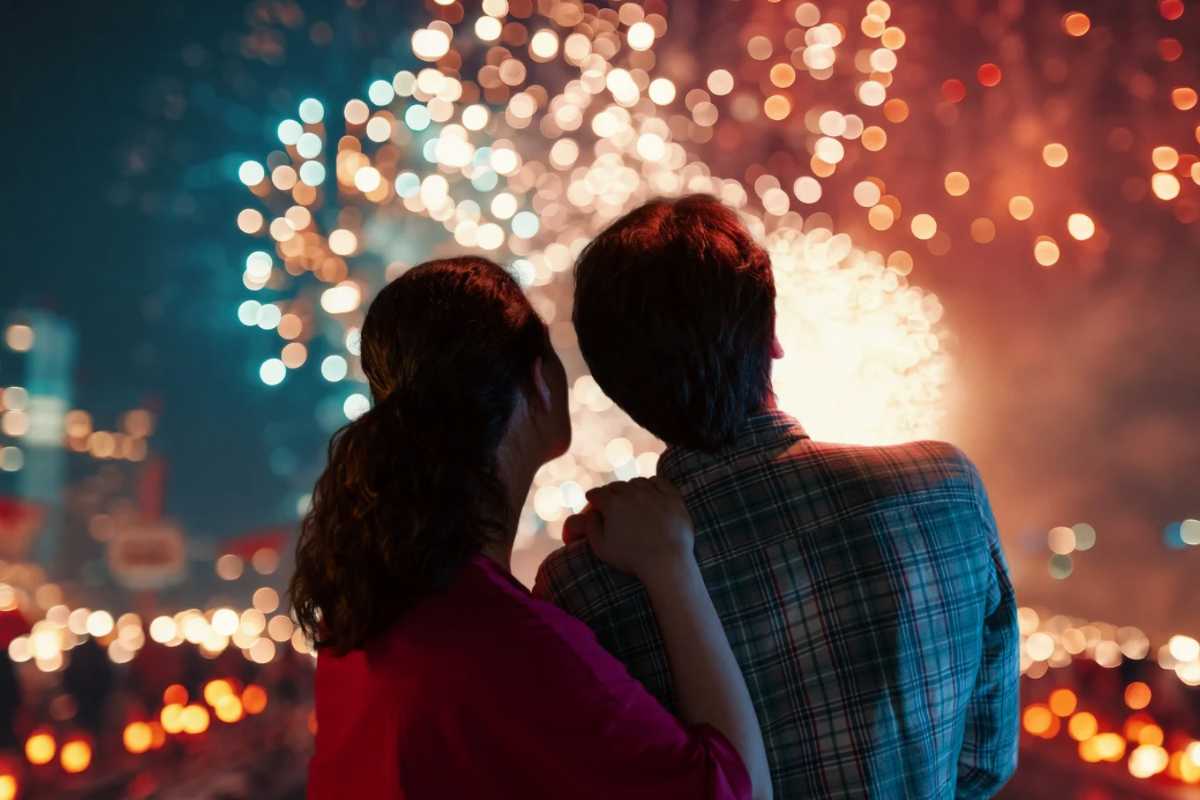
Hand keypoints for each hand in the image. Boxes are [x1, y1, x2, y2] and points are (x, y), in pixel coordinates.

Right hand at [579, 477, 695, 581]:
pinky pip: (659, 482)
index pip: (598, 493)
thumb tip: (591, 512)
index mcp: (613, 504)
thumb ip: (591, 527)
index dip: (592, 496)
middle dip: (610, 491)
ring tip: (630, 495)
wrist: (666, 561)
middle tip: (610, 498)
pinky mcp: (672, 497)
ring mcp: (654, 493)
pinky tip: (650, 490)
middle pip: (617, 486)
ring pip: (637, 482)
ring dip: (630, 487)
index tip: (591, 498)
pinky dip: (652, 484)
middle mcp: (632, 493)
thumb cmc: (631, 558)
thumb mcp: (601, 547)